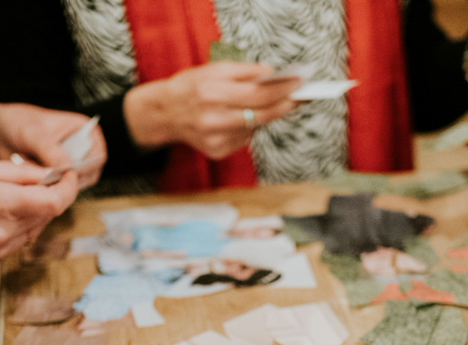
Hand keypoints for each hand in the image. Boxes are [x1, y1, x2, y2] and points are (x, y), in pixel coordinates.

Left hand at [0, 104, 105, 189]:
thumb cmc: (16, 124)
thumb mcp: (32, 133)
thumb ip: (50, 150)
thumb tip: (67, 169)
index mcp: (85, 131)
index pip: (96, 157)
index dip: (82, 168)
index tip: (62, 173)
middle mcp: (82, 152)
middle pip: (86, 176)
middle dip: (65, 180)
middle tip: (42, 177)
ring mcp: (70, 169)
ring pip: (72, 187)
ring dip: (53, 187)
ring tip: (30, 175)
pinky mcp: (57, 182)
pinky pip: (58, 194)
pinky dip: (44, 192)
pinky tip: (29, 183)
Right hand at [0, 158, 77, 268]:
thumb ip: (15, 173)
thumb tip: (47, 173)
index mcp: (0, 204)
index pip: (55, 201)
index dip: (67, 186)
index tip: (65, 173)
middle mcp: (6, 232)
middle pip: (49, 213)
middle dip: (50, 193)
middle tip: (35, 176)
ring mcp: (1, 250)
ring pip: (38, 227)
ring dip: (35, 209)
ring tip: (11, 192)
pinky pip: (22, 238)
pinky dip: (22, 222)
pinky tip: (1, 210)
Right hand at [123, 63, 299, 158]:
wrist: (164, 113)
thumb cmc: (190, 87)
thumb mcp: (213, 69)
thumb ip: (244, 72)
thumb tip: (271, 74)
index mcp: (212, 94)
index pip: (258, 94)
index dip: (282, 89)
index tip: (301, 83)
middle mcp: (213, 119)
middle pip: (262, 115)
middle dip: (285, 105)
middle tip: (302, 97)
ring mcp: (215, 139)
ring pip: (255, 127)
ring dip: (266, 114)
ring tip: (271, 102)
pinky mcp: (217, 151)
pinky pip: (244, 138)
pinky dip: (248, 126)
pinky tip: (240, 117)